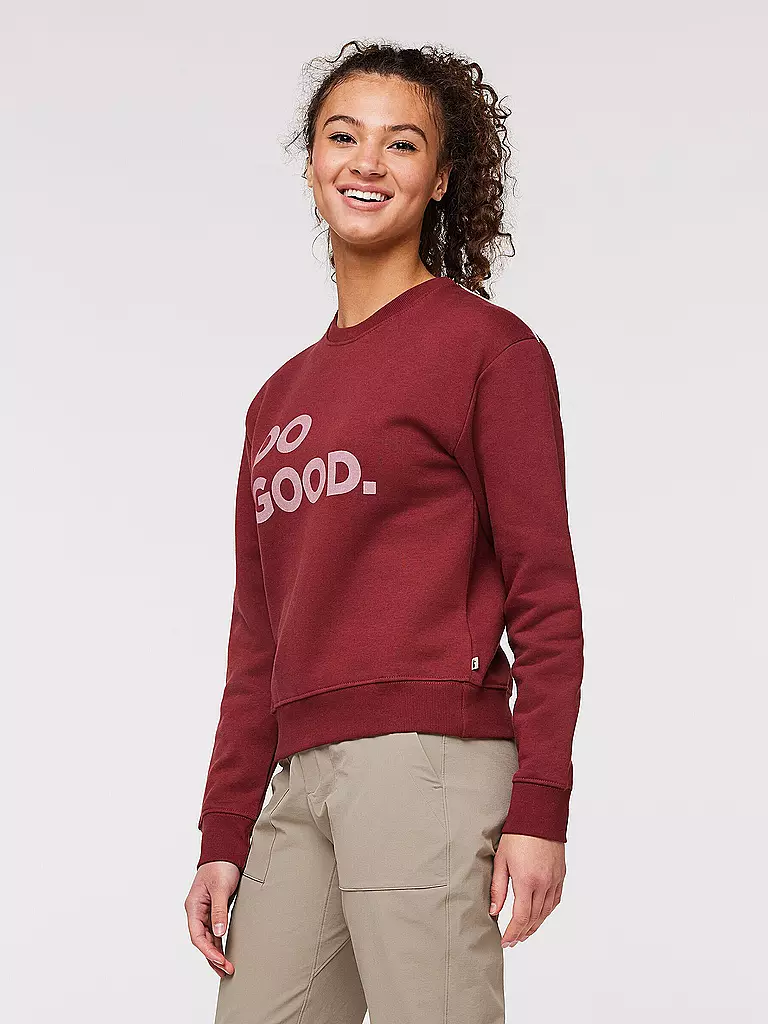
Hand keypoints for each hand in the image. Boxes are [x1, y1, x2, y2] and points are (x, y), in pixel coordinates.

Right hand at [185, 861, 241, 976]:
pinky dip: (219, 943)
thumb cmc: (220, 866)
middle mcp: (196, 911)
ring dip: (217, 952)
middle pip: (202, 940)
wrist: (225, 851)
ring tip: (226, 968)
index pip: (197, 936)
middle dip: (213, 957)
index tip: (220, 961)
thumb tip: (218, 933)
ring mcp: (204, 911)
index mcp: (193, 907)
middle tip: (227, 971)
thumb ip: (219, 911)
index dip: (208, 951)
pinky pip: (214, 931)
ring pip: (208, 938)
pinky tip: (225, 953)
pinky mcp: (214, 910)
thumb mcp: (220, 889)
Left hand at [489, 834, 564, 947]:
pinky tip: (539, 915)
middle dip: (522, 933)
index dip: (512, 933)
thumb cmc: (517, 834)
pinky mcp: (560, 875)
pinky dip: (547, 912)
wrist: (539, 816)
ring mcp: (554, 880)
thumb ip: (498, 888)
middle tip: (512, 941)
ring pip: (546, 912)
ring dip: (535, 925)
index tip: (505, 941)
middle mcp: (544, 884)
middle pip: (534, 918)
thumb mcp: (501, 860)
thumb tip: (494, 912)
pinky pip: (555, 900)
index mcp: (527, 881)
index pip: (520, 917)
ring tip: (524, 933)